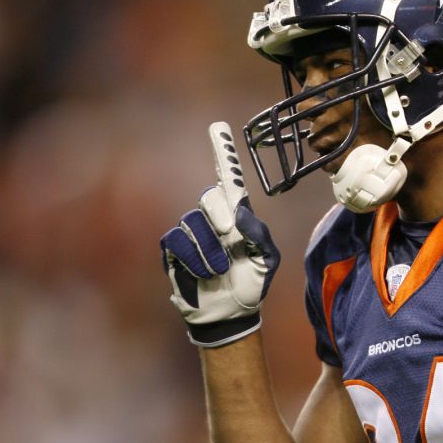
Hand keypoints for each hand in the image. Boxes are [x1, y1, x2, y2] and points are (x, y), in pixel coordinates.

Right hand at [161, 123, 279, 346]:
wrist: (230, 314)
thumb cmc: (252, 284)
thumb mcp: (267, 260)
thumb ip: (259, 234)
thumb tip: (240, 210)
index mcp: (238, 216)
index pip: (228, 179)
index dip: (222, 153)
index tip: (217, 128)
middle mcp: (213, 218)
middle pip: (210, 197)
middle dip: (219, 215)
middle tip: (229, 234)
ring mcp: (192, 233)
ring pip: (193, 223)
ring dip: (210, 250)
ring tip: (220, 270)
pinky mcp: (174, 251)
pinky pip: (177, 241)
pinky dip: (193, 257)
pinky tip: (205, 272)